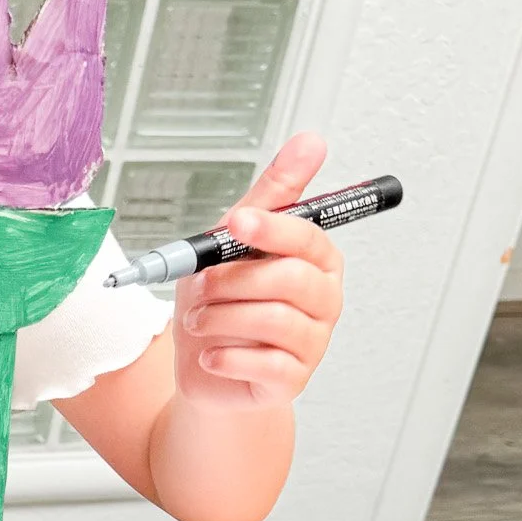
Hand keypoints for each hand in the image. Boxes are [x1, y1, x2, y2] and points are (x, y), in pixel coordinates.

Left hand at [172, 132, 343, 409]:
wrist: (206, 368)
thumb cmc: (223, 300)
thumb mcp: (234, 240)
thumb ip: (271, 194)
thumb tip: (311, 141)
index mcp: (316, 259)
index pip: (307, 236)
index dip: (270, 228)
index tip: (236, 222)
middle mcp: (323, 298)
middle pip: (289, 278)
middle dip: (231, 281)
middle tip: (200, 287)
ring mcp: (313, 341)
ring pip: (272, 318)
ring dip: (219, 317)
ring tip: (198, 320)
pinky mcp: (293, 379)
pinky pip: (262, 362)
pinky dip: (224, 356)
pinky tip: (211, 354)